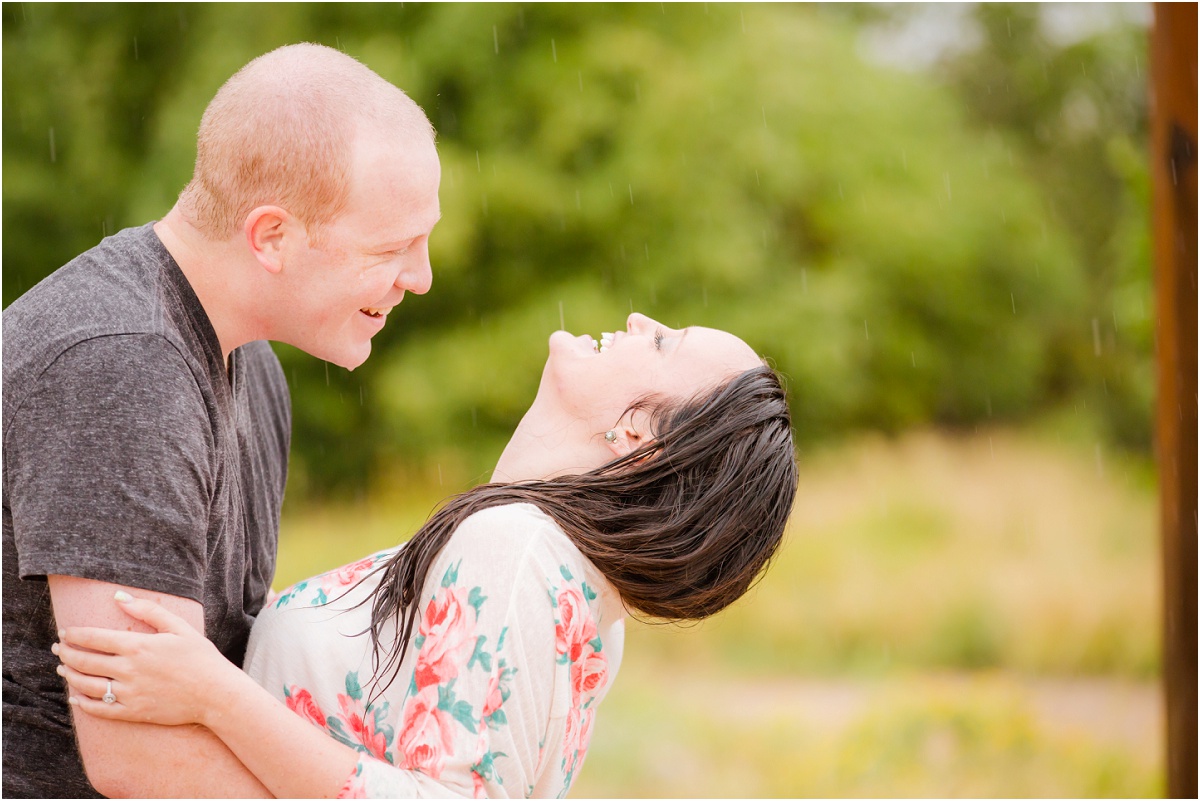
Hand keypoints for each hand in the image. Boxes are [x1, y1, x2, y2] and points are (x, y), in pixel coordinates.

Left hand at [54, 591, 234, 727]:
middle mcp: (128, 670)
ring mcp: (129, 693)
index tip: (65, 632)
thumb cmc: (201, 657)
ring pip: (86, 685)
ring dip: (69, 676)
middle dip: (66, 653)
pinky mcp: (133, 712)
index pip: (93, 638)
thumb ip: (148, 610)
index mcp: (138, 646)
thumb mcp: (179, 627)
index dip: (74, 634)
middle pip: (84, 661)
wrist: (215, 694)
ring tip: (63, 669)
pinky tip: (75, 696)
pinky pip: (99, 710)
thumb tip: (119, 597)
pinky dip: (82, 703)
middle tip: (58, 648)